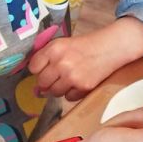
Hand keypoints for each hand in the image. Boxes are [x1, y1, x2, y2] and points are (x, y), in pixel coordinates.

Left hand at [28, 17, 142, 101]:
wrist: (109, 47)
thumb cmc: (84, 45)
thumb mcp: (63, 44)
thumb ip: (47, 58)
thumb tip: (35, 85)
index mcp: (54, 49)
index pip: (33, 67)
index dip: (38, 69)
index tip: (45, 67)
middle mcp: (61, 63)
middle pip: (42, 82)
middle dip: (47, 81)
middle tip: (58, 75)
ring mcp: (72, 77)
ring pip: (54, 92)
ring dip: (59, 88)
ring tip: (70, 77)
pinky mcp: (83, 87)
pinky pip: (68, 97)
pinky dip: (72, 92)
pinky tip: (79, 82)